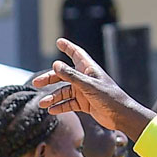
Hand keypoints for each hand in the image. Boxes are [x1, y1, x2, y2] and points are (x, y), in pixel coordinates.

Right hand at [31, 38, 154, 141]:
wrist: (120, 115)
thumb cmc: (109, 97)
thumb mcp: (88, 85)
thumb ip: (71, 75)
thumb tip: (55, 64)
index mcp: (89, 69)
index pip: (76, 54)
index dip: (68, 47)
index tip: (59, 41)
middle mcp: (85, 79)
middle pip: (63, 75)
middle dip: (50, 78)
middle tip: (36, 83)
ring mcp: (84, 91)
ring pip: (63, 91)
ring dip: (53, 97)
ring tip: (43, 104)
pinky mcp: (84, 103)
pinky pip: (68, 103)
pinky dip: (60, 106)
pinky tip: (52, 110)